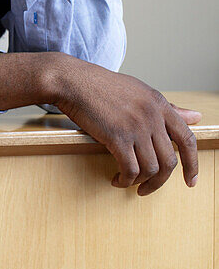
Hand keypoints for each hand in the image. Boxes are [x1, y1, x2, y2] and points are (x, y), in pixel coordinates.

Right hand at [51, 55, 199, 195]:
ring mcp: (135, 126)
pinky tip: (118, 179)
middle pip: (169, 160)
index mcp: (159, 103)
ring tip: (130, 183)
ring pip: (151, 168)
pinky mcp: (117, 137)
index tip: (190, 181)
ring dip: (142, 182)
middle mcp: (151, 116)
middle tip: (150, 188)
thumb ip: (168, 108)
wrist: (71, 80)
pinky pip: (131, 169)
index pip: (187, 139)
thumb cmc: (101, 85)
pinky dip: (126, 180)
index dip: (192, 164)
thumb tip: (197, 117)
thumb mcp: (139, 92)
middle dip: (161, 181)